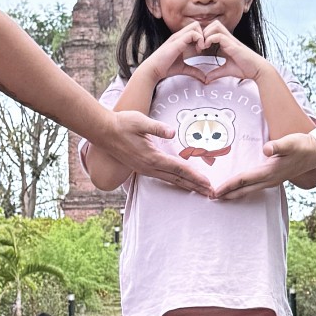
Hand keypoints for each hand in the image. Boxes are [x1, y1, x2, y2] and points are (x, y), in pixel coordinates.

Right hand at [90, 105, 209, 191]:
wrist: (103, 131)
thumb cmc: (122, 124)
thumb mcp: (140, 121)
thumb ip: (157, 128)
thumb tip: (172, 132)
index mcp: (152, 157)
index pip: (179, 169)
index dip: (195, 176)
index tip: (208, 183)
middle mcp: (149, 167)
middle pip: (177, 179)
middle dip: (195, 186)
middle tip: (211, 193)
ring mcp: (145, 169)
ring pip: (171, 180)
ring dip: (187, 186)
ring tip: (200, 191)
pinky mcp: (142, 168)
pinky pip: (163, 178)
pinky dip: (175, 181)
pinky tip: (181, 183)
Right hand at [137, 19, 217, 79]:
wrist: (154, 69)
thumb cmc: (165, 68)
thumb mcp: (183, 68)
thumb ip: (194, 71)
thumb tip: (204, 78)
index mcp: (180, 40)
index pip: (194, 30)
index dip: (201, 38)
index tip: (201, 50)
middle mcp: (179, 36)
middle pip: (196, 25)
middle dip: (203, 34)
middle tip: (202, 48)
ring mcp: (178, 37)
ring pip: (195, 26)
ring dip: (202, 37)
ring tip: (200, 49)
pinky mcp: (178, 41)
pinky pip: (193, 33)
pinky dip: (199, 40)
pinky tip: (198, 50)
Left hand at [190, 20, 263, 78]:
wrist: (257, 70)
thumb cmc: (245, 68)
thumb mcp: (226, 70)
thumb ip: (216, 73)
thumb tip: (206, 79)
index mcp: (226, 43)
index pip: (213, 31)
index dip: (204, 37)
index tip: (198, 48)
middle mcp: (228, 39)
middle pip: (213, 24)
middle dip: (203, 32)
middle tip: (199, 45)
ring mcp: (231, 40)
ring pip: (215, 26)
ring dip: (206, 34)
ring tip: (202, 46)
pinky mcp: (232, 44)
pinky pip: (219, 35)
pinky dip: (210, 39)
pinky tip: (206, 47)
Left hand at [213, 129, 315, 199]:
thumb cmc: (302, 146)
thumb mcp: (291, 142)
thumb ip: (278, 146)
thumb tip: (266, 149)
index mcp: (269, 172)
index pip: (243, 180)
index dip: (228, 185)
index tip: (215, 191)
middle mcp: (270, 180)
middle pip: (244, 190)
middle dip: (228, 194)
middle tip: (211, 198)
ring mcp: (272, 181)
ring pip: (249, 190)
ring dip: (235, 194)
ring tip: (222, 196)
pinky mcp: (274, 178)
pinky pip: (255, 187)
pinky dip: (244, 189)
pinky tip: (239, 189)